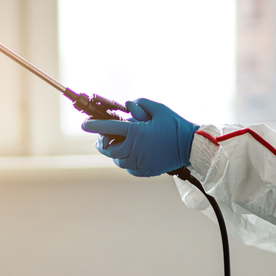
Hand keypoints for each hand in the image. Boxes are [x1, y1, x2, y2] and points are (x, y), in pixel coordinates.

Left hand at [81, 98, 197, 176]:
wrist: (191, 147)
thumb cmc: (175, 126)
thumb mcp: (159, 109)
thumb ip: (140, 104)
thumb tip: (127, 105)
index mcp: (136, 132)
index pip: (108, 127)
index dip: (93, 125)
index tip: (84, 124)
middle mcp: (135, 149)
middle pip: (108, 149)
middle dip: (103, 143)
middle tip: (103, 137)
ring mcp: (139, 162)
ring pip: (117, 160)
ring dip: (115, 152)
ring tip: (120, 145)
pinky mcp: (145, 171)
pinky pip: (128, 168)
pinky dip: (126, 161)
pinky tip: (132, 154)